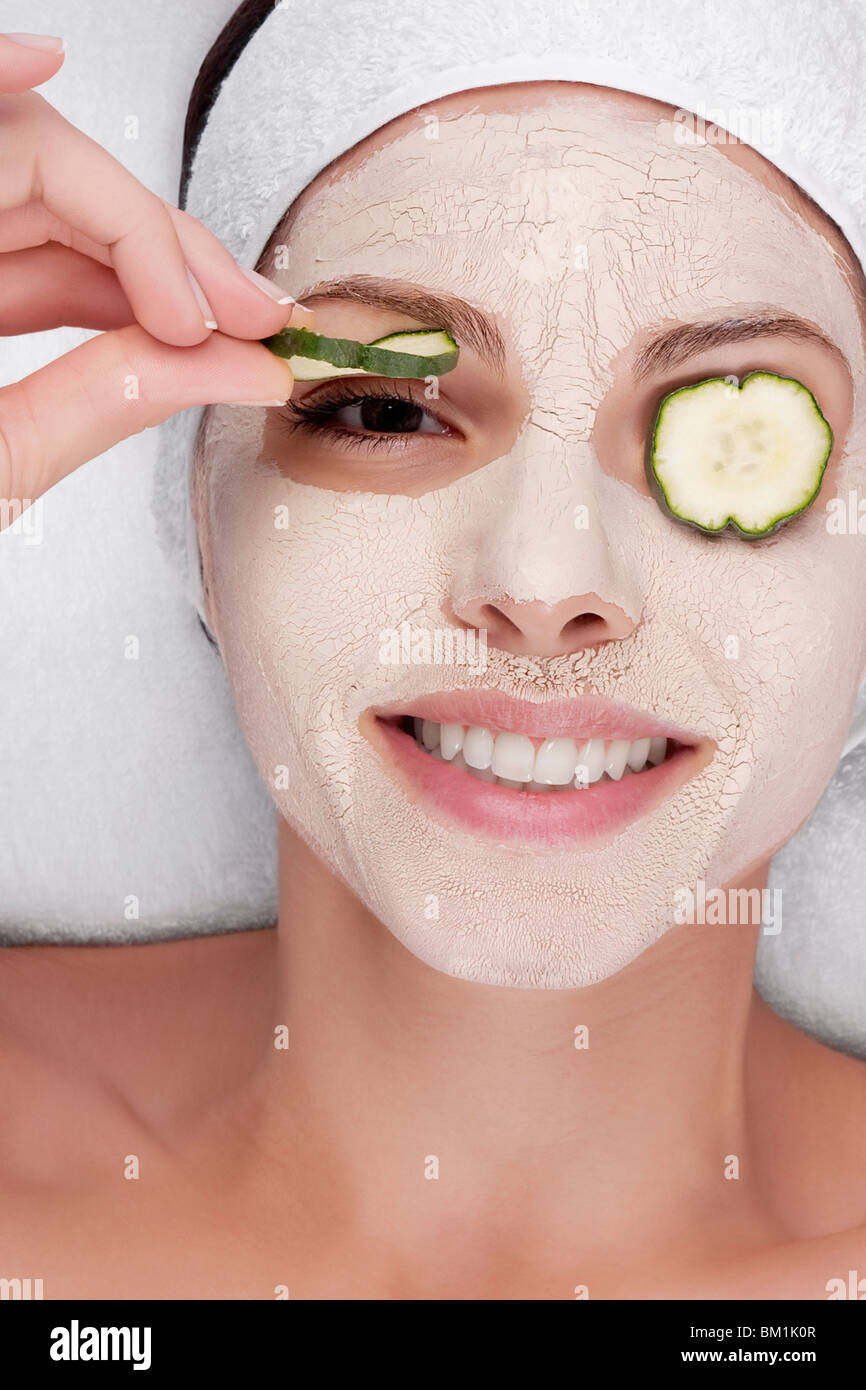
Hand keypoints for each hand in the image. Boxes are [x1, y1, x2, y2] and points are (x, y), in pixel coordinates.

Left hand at [0, 32, 307, 523]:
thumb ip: (102, 402)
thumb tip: (222, 366)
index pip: (32, 154)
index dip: (137, 224)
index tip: (203, 313)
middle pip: (51, 172)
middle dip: (163, 244)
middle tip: (250, 316)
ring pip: (50, 221)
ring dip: (147, 277)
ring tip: (224, 338)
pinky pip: (25, 271)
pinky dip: (100, 301)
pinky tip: (163, 334)